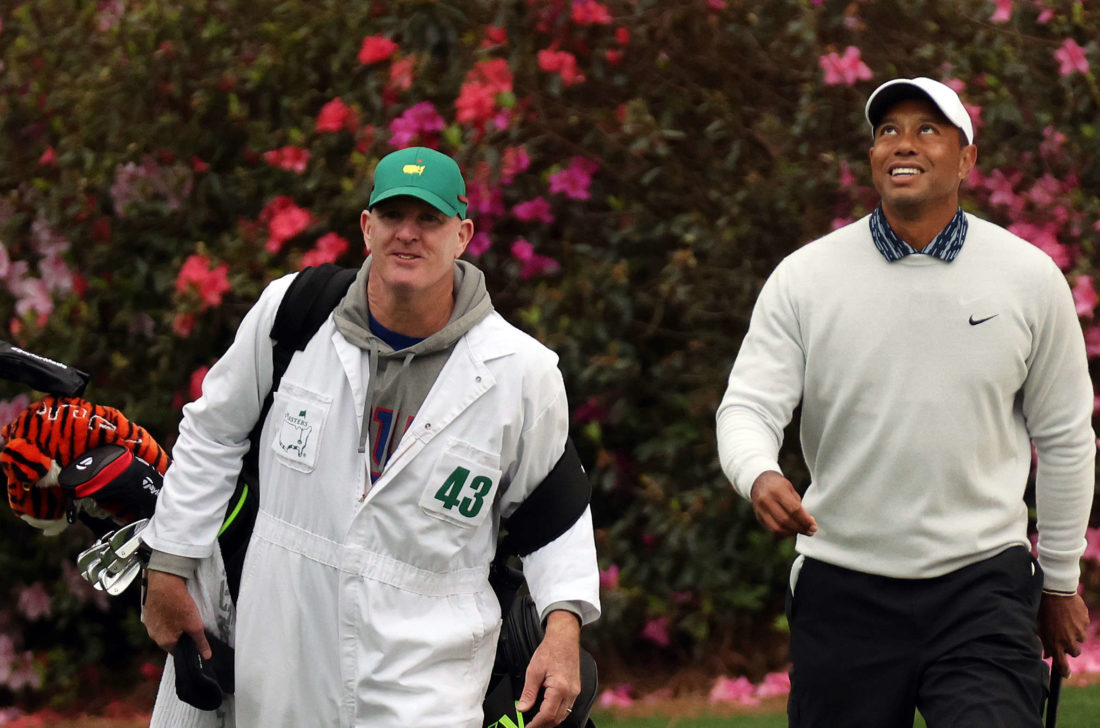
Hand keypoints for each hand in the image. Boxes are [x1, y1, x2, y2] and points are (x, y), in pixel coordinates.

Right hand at [143, 569, 210, 658]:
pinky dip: (165, 616)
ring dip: (172, 624)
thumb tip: (206, 656)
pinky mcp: (147, 613)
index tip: (193, 638)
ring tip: (181, 613)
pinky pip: (158, 619)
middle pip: (169, 640)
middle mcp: (153, 636)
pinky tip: (172, 607)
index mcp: (164, 642)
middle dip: (179, 634)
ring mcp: (148, 624)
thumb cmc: (179, 605)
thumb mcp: (195, 625)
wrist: (164, 583)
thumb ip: (200, 642)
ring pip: (163, 629)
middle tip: (189, 623)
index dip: (187, 645)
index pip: (177, 651)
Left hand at [517, 610, 581, 726]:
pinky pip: (567, 708)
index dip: (535, 725)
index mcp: (559, 688)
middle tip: (530, 727)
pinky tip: (547, 712)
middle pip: (557, 719)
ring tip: (537, 722)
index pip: (547, 715)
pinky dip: (557, 714)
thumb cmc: (550, 651)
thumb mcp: (533, 671)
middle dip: (543, 726)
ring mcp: (575, 692)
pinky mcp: (576, 689)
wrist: (564, 638)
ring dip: (550, 721)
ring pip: (564, 715)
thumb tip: (522, 709)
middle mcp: (570, 692)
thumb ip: (528, 693)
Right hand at [750, 471, 816, 536]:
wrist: (759, 481)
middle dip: (801, 528)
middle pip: (786, 520)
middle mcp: (766, 500)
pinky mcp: (758, 516)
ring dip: (792, 532)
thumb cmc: (779, 485)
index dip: (805, 520)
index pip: (794, 509)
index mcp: (777, 490)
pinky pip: (772, 529)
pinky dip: (784, 532)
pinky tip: (791, 531)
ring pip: (778, 527)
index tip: (814, 526)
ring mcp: (760, 509)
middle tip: (811, 531)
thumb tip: (810, 523)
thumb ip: (799, 505)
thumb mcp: (790, 489)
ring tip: (802, 531)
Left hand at [1037, 591, 1088, 677]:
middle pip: (1074, 652)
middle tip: (1064, 637)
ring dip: (1074, 633)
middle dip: (1070, 647)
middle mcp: (1069, 640)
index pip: (1061, 663)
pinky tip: (1068, 613)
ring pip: (1080, 638)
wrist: (1054, 591)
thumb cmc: (1042, 609)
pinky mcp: (1085, 622)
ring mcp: (1079, 631)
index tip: (1066, 675)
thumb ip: (1044, 642)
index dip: (1064, 671)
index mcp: (1055, 642)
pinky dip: (1078, 622)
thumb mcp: (1039, 627)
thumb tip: (1046, 655)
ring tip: (1064, 620)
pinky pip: (1083, 626)